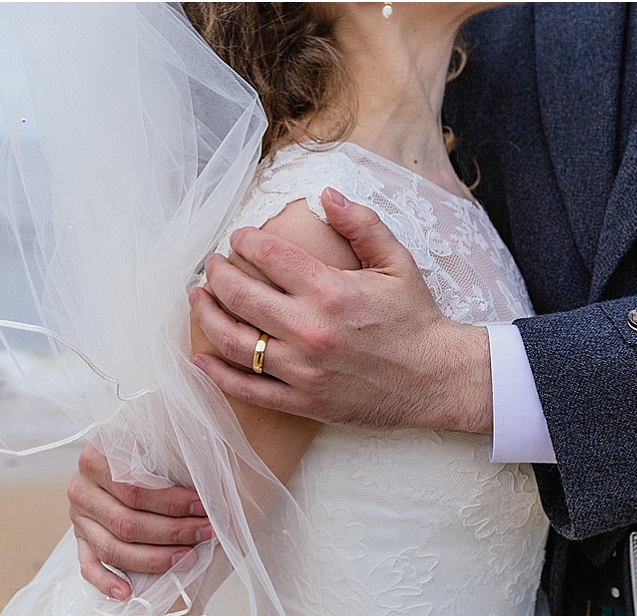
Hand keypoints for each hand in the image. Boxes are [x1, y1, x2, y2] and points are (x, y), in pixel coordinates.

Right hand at [68, 442, 210, 598]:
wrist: (117, 464)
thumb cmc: (147, 459)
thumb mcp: (151, 447)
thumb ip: (165, 458)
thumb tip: (205, 478)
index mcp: (95, 460)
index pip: (133, 489)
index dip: (172, 502)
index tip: (204, 506)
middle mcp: (81, 490)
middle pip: (126, 522)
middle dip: (172, 531)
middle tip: (205, 532)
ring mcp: (79, 519)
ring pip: (112, 548)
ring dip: (154, 559)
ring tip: (188, 559)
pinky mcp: (80, 542)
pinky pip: (89, 567)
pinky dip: (106, 582)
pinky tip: (127, 593)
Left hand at [190, 187, 492, 432]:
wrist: (438, 379)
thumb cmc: (416, 319)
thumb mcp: (397, 263)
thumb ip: (361, 225)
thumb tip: (326, 195)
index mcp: (331, 290)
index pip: (268, 256)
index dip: (244, 241)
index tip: (237, 238)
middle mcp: (310, 329)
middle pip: (240, 295)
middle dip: (217, 274)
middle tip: (211, 266)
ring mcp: (302, 369)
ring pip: (233, 341)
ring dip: (207, 316)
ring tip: (198, 300)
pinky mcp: (302, 400)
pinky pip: (247, 388)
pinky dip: (217, 374)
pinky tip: (199, 357)